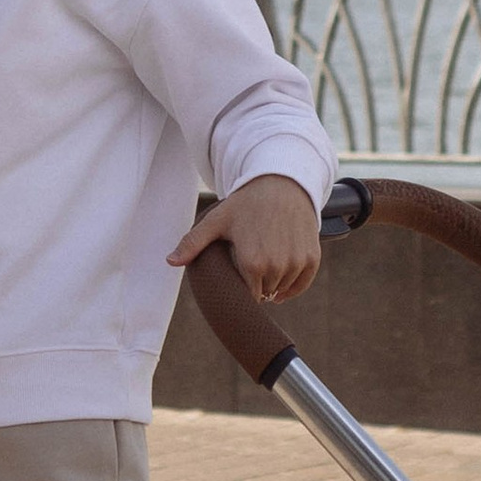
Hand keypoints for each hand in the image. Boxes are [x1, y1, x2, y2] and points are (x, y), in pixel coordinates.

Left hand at [168, 174, 321, 304]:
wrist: (282, 184)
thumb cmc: (246, 204)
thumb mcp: (217, 221)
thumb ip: (192, 243)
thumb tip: (169, 261)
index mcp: (252, 263)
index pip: (247, 296)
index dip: (242, 288)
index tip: (239, 275)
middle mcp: (277, 266)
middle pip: (265, 294)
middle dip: (258, 285)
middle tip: (252, 267)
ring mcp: (297, 263)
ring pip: (283, 290)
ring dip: (276, 284)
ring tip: (267, 265)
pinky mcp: (312, 258)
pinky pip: (302, 284)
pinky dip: (294, 285)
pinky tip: (284, 279)